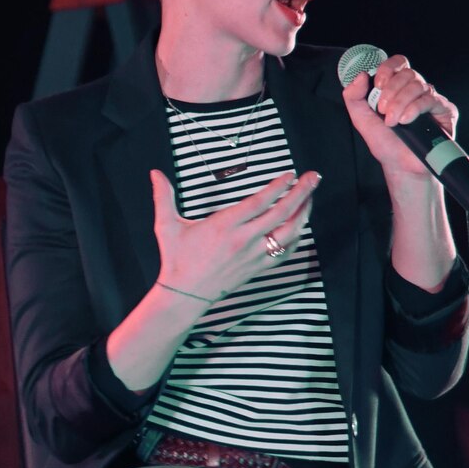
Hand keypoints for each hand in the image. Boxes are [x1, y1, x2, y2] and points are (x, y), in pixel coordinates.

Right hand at [150, 167, 320, 303]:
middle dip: (301, 192)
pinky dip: (297, 237)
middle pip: (282, 213)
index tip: (289, 174)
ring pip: (289, 232)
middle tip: (313, 176)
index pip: (260, 201)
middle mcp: (243, 240)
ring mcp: (254, 255)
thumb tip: (155, 174)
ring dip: (304, 213)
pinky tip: (300, 225)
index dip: (278, 186)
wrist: (185, 294)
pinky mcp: (258, 267)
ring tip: (310, 197)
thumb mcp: (166, 226)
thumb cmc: (176, 259)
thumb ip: (163, 197)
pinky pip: (285, 252)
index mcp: (224, 226)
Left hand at [344, 55, 457, 179]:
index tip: (378, 84)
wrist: (401, 165)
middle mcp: (416, 90)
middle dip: (391, 90)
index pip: (398, 63)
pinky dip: (414, 108)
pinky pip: (431, 99)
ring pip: (418, 85)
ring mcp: (431, 99)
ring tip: (392, 121)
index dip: (388, 68)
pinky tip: (406, 120)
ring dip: (400, 102)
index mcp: (398, 87)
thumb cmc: (385, 142)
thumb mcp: (362, 119)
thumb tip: (361, 75)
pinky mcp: (445, 110)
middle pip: (408, 73)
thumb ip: (354, 97)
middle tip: (382, 109)